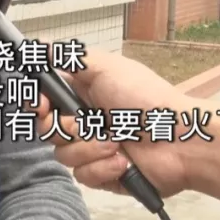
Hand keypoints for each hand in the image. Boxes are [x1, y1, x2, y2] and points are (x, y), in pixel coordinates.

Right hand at [34, 51, 201, 197]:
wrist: (181, 140)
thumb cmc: (148, 99)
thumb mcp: (107, 68)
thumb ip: (70, 56)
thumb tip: (39, 43)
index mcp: (84, 93)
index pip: (44, 100)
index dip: (38, 104)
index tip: (43, 105)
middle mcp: (86, 121)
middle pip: (47, 130)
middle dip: (65, 128)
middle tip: (86, 123)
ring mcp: (94, 149)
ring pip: (64, 155)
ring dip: (90, 148)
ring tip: (116, 142)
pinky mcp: (104, 174)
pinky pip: (83, 177)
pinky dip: (103, 168)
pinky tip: (123, 161)